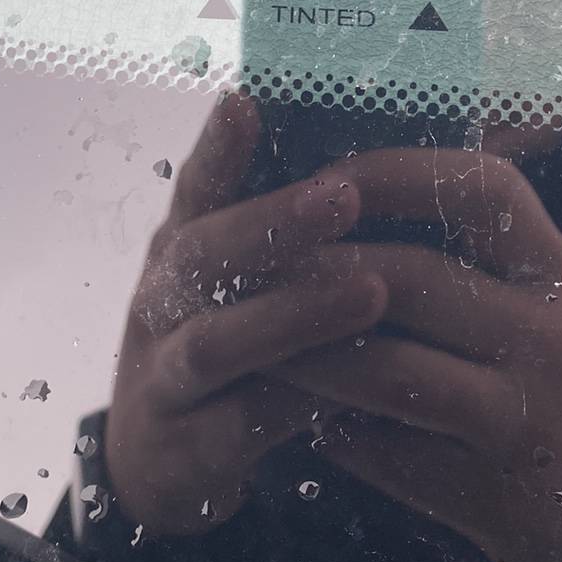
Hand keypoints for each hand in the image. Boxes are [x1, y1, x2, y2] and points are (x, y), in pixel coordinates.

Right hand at [104, 95, 384, 535]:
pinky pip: (239, 425)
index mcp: (183, 246)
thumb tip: (400, 152)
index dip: (217, 146)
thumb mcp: (240, 277)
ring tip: (370, 291)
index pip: (196, 185)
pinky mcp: (184, 446)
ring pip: (217, 341)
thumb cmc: (229, 338)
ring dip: (292, 315)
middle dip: (272, 223)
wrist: (161, 460)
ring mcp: (164, 374)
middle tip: (345, 195)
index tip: (245, 101)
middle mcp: (162, 301)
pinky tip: (355, 394)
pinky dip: (295, 407)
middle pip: (203, 254)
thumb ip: (294, 223)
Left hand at [273, 142, 561, 561]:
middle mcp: (548, 335)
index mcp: (561, 275)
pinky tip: (310, 426)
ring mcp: (524, 417)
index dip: (397, 171)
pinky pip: (395, 458)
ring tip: (257, 348)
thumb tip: (367, 205)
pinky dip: (341, 438)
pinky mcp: (499, 496)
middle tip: (247, 265)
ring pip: (390, 372)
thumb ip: (490, 263)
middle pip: (411, 277)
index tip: (331, 174)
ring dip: (309, 360)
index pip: (481, 188)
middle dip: (315, 269)